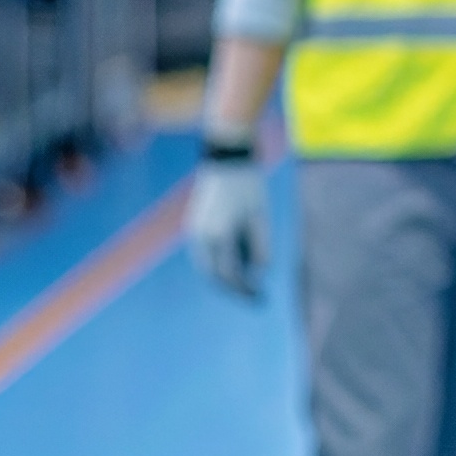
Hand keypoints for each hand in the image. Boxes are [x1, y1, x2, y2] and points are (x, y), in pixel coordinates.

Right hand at [185, 157, 269, 297]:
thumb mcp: (260, 216)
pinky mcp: (196, 225)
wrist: (227, 157)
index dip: (245, 289)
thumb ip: (260, 246)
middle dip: (234, 288)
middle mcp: (201, 237)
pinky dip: (222, 261)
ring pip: (209, 265)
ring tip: (251, 282)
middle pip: (214, 275)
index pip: (229, 275)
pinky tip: (241, 263)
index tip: (261, 297)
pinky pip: (207, 252)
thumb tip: (259, 272)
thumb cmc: (248, 186)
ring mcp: (195, 231)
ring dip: (228, 275)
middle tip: (255, 297)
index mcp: (217, 235)